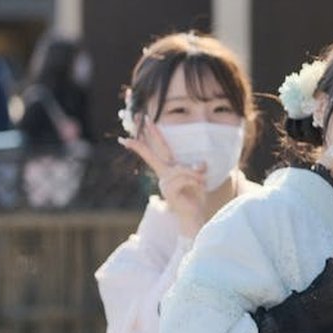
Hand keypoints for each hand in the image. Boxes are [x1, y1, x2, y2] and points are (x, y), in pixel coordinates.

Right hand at [119, 119, 205, 236]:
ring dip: (196, 175)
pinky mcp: (168, 190)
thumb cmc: (195, 195)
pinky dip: (196, 181)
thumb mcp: (199, 177)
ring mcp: (164, 182)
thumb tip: (200, 163)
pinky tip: (198, 188)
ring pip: (182, 169)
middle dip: (152, 135)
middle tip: (146, 118)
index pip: (158, 151)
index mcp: (170, 169)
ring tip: (202, 183)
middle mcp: (164, 174)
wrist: (194, 215)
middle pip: (155, 153)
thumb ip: (197, 168)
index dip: (148, 140)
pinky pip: (185, 178)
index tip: (130, 133)